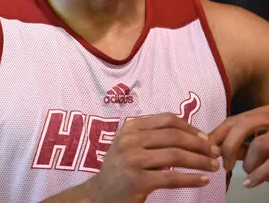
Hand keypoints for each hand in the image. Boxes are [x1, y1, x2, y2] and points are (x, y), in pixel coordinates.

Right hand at [92, 113, 220, 202]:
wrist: (99, 194)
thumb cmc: (120, 167)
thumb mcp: (130, 143)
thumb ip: (151, 135)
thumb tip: (189, 133)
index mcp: (131, 127)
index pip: (167, 120)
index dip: (189, 127)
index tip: (205, 136)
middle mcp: (130, 140)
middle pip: (174, 136)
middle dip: (199, 144)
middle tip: (214, 152)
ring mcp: (133, 160)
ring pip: (175, 155)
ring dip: (200, 160)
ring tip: (213, 166)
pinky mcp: (138, 181)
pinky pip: (171, 178)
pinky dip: (192, 179)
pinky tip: (203, 181)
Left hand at [209, 106, 268, 188]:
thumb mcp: (261, 133)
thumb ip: (243, 140)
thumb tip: (217, 149)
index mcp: (262, 113)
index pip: (234, 119)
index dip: (217, 133)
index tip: (206, 148)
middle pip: (243, 123)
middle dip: (228, 145)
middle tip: (223, 164)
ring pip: (260, 144)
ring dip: (248, 163)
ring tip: (247, 172)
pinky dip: (259, 175)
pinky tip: (250, 183)